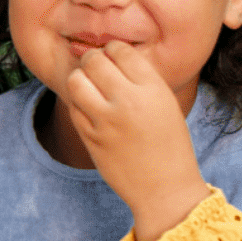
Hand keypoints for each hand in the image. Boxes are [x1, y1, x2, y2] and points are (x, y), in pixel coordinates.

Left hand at [65, 40, 209, 240]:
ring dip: (79, 78)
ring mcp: (106, 121)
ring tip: (87, 85)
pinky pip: (73, 108)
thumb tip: (110, 56)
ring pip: (76, 81)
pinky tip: (88, 107)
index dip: (113, 50)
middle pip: (94, 61)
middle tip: (95, 67)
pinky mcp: (91, 139)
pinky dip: (77, 102)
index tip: (113, 58)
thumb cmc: (168, 144)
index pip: (121, 50)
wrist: (165, 190)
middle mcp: (128, 101)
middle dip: (92, 60)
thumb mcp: (165, 104)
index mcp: (153, 89)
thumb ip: (141, 80)